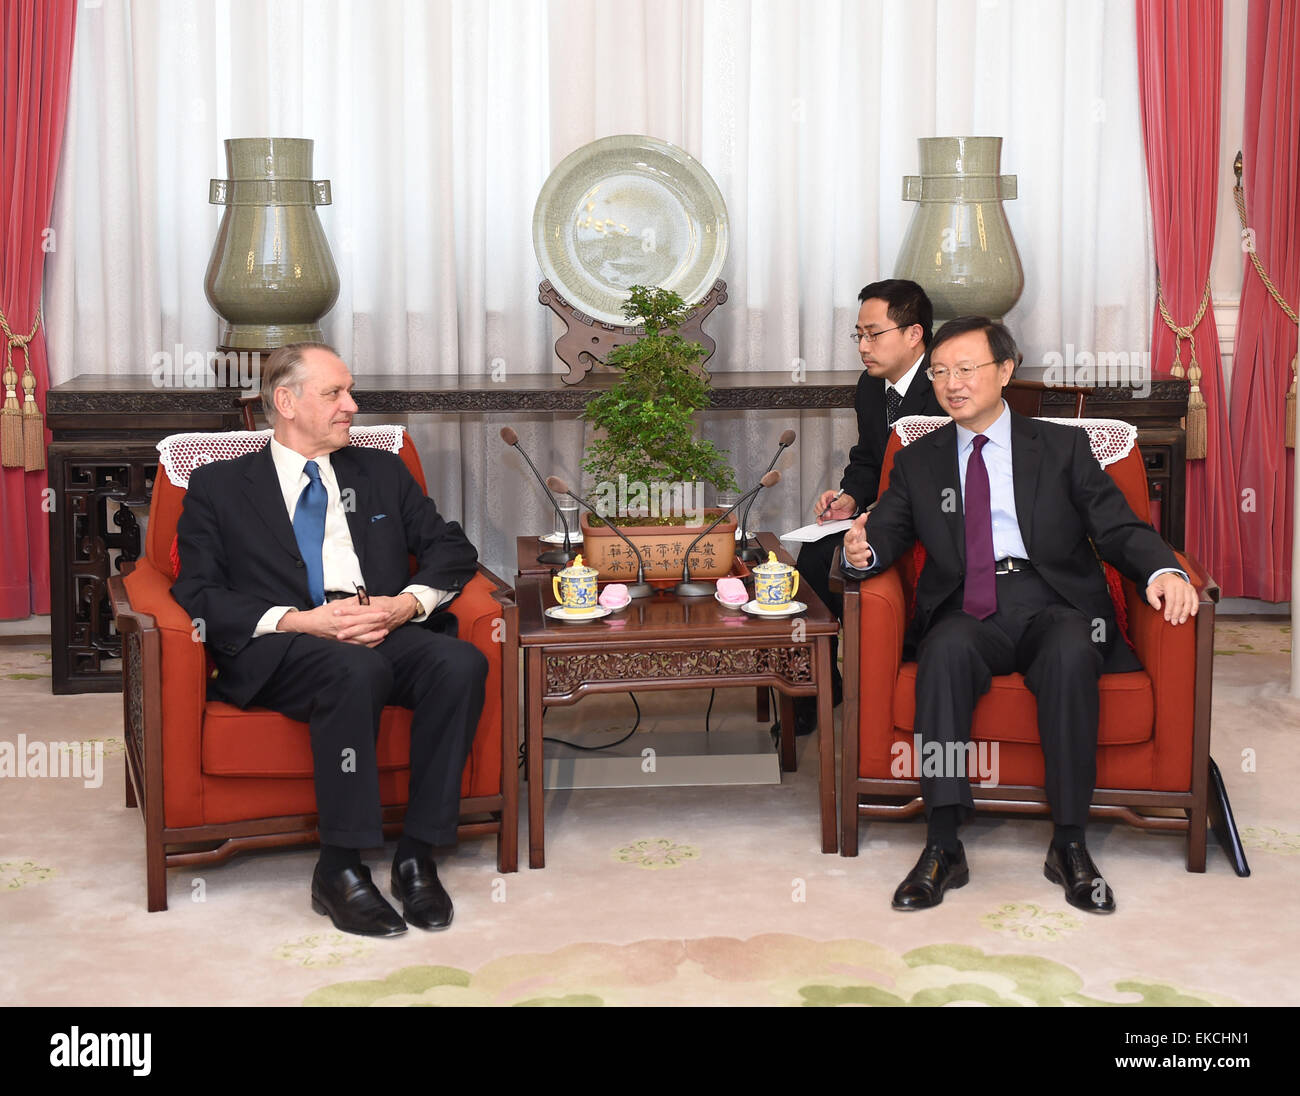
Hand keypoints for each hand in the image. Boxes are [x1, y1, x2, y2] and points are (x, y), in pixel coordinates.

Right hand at [277, 596, 395, 646]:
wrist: (310, 625)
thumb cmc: (322, 614)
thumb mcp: (336, 604)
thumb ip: (350, 602)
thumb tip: (362, 598)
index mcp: (344, 617)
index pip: (363, 614)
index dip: (375, 612)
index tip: (384, 610)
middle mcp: (345, 628)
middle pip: (366, 625)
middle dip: (378, 622)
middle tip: (388, 618)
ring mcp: (345, 637)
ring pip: (364, 637)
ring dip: (376, 634)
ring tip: (385, 631)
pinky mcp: (343, 643)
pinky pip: (359, 645)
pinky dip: (369, 643)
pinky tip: (377, 641)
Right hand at [814, 489, 856, 523]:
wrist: (851, 509)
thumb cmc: (848, 501)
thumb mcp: (845, 500)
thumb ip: (839, 502)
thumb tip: (832, 505)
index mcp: (830, 495)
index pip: (823, 497)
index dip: (823, 502)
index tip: (825, 507)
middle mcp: (826, 501)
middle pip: (818, 504)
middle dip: (821, 509)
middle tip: (827, 513)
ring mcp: (825, 508)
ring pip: (817, 510)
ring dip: (820, 514)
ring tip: (826, 516)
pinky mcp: (826, 515)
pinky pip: (820, 517)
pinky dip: (819, 520)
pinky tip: (821, 522)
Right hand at [842, 512, 872, 569]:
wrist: (855, 547)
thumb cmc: (856, 537)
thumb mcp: (858, 529)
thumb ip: (861, 522)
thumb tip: (865, 515)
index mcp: (849, 538)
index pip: (849, 536)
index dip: (852, 534)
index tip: (856, 531)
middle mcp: (849, 547)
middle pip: (851, 548)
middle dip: (858, 547)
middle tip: (866, 544)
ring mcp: (851, 554)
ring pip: (854, 557)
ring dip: (861, 556)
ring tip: (868, 553)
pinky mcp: (854, 561)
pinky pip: (856, 564)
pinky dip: (860, 564)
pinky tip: (865, 563)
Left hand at [1145, 573, 1198, 624]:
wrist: (1168, 576)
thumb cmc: (1159, 584)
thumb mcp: (1151, 589)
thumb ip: (1152, 598)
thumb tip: (1158, 607)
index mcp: (1169, 584)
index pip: (1171, 599)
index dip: (1169, 610)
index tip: (1167, 618)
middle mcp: (1180, 584)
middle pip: (1180, 601)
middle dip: (1177, 613)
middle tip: (1174, 622)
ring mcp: (1187, 586)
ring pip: (1189, 601)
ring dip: (1185, 613)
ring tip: (1181, 620)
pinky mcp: (1191, 589)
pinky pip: (1195, 599)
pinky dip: (1195, 607)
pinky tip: (1192, 614)